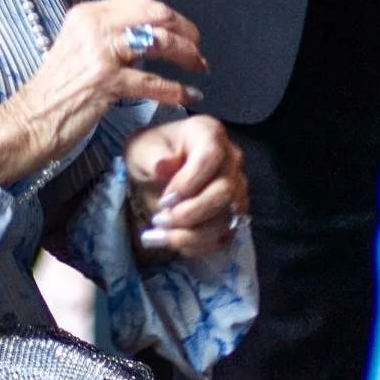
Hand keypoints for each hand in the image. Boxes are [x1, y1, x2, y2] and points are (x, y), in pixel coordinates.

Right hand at [0, 0, 205, 186]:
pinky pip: (153, 81)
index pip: (142, 1)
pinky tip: (189, 95)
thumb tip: (147, 29)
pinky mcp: (105, 83)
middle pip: (156, 14)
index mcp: (87, 14)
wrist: (28, 121)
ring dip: (187, 56)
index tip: (185, 30)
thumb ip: (107, 34)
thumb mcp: (78, 49)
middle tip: (199, 49)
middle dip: (186, 31)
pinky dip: (177, 89)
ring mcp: (99, 53)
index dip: (171, 15)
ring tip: (200, 69)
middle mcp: (93, 26)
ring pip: (159, 42)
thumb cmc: (56, 92)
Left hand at [126, 116, 247, 258]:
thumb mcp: (142, 149)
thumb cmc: (152, 155)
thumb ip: (152, 156)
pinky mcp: (234, 215)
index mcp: (209, 134)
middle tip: (160, 220)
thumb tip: (164, 166)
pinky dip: (197, 245)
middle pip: (224, 192)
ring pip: (227, 219)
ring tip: (159, 236)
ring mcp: (237, 189)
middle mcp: (232, 160)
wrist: (157, 175)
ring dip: (191, 234)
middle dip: (190, 213)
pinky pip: (224, 236)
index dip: (188, 182)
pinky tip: (174, 241)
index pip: (210, 157)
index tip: (164, 199)